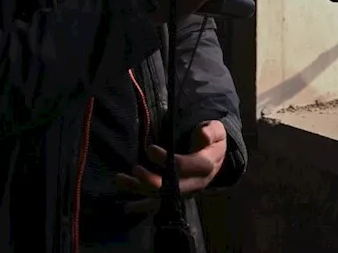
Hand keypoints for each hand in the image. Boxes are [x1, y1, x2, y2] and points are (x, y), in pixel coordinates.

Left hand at [114, 120, 228, 212]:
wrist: (215, 157)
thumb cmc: (212, 141)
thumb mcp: (216, 131)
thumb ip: (211, 131)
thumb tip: (203, 135)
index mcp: (205, 167)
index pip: (184, 167)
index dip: (166, 160)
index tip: (150, 149)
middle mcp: (194, 184)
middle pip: (172, 188)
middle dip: (152, 181)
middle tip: (135, 169)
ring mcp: (184, 192)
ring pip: (161, 196)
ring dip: (140, 190)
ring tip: (121, 179)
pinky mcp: (175, 195)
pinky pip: (158, 202)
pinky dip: (142, 205)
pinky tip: (127, 207)